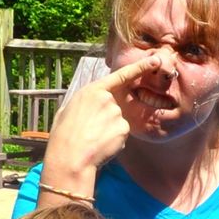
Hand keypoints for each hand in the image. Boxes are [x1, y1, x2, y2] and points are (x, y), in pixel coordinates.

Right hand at [44, 61, 150, 180]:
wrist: (70, 157)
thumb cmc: (63, 135)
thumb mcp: (67, 110)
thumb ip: (85, 103)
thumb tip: (90, 104)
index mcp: (92, 90)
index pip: (121, 75)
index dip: (140, 67)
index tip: (154, 61)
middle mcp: (108, 99)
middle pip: (116, 106)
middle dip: (106, 119)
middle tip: (89, 131)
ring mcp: (117, 113)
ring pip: (118, 122)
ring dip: (109, 130)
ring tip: (92, 138)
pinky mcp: (123, 128)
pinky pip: (121, 134)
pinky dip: (113, 141)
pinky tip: (101, 145)